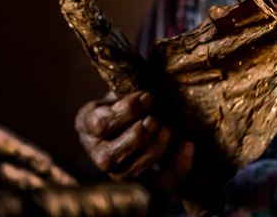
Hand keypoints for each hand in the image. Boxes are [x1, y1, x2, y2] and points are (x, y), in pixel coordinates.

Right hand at [74, 90, 193, 189]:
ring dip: (153, 152)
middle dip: (136, 138)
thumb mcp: (120, 92)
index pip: (101, 124)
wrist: (132, 121)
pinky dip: (177, 168)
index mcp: (88, 125)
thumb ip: (129, 90)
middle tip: (154, 120)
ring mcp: (118, 173)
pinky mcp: (142, 185)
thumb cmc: (126, 103)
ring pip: (130, 174)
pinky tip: (188, 146)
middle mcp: (98, 154)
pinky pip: (158, 185)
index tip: (148, 97)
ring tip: (167, 131)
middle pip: (110, 157)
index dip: (126, 111)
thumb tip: (151, 93)